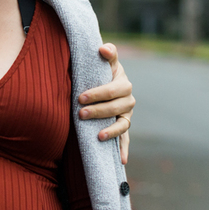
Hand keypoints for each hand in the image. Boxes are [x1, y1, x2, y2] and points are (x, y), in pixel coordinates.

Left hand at [78, 42, 133, 164]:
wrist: (102, 83)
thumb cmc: (100, 72)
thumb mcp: (104, 62)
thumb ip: (108, 53)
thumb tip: (102, 48)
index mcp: (123, 83)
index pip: (112, 90)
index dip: (97, 94)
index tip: (80, 98)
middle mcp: (128, 100)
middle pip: (115, 108)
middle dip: (98, 111)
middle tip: (80, 113)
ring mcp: (127, 115)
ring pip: (122, 124)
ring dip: (110, 131)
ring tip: (97, 136)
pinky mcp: (123, 127)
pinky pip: (125, 140)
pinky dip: (124, 149)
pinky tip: (121, 161)